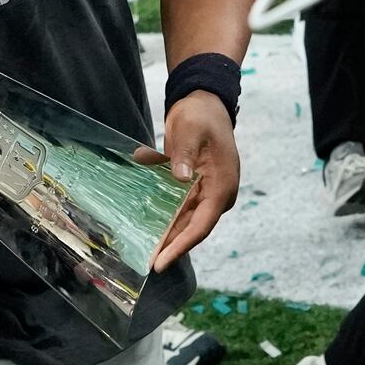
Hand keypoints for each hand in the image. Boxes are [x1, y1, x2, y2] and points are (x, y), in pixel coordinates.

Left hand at [150, 90, 238, 270]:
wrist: (203, 102)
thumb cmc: (200, 115)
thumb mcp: (192, 130)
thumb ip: (185, 155)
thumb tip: (182, 180)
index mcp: (222, 186)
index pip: (201, 224)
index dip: (181, 245)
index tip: (162, 261)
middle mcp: (216, 194)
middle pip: (192, 227)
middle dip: (170, 245)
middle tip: (147, 262)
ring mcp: (204, 191)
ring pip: (183, 220)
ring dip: (165, 233)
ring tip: (143, 249)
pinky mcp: (192, 186)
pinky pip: (177, 207)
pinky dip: (162, 215)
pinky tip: (143, 225)